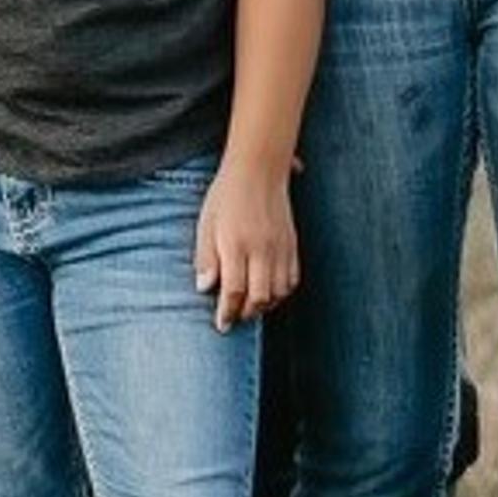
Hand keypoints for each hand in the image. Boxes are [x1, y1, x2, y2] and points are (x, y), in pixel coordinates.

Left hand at [194, 155, 297, 331]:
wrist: (259, 171)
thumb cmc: (226, 196)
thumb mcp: (206, 223)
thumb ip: (205, 257)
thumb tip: (204, 288)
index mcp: (236, 244)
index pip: (234, 291)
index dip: (227, 313)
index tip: (221, 325)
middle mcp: (262, 249)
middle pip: (259, 297)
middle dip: (245, 314)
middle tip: (233, 318)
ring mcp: (280, 248)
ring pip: (278, 292)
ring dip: (264, 305)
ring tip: (248, 307)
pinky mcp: (293, 245)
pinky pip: (292, 279)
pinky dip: (281, 292)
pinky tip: (268, 292)